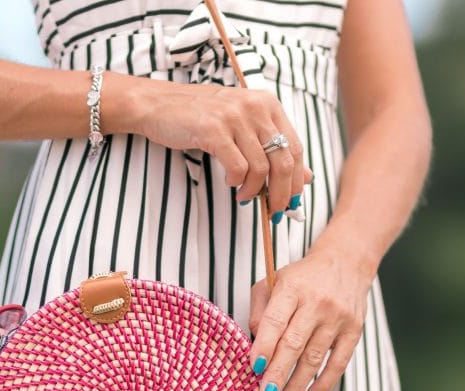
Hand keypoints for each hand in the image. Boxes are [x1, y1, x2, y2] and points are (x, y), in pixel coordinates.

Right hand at [119, 77, 312, 211]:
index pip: (295, 148)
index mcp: (268, 104)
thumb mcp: (243, 126)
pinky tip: (230, 182)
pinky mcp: (214, 129)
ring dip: (254, 190)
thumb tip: (306, 177)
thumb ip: (274, 147)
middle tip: (274, 211)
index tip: (291, 202)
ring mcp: (234, 117)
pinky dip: (237, 181)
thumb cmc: (201, 117)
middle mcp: (255, 107)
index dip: (296, 180)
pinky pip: (237, 167)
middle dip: (281, 193)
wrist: (159, 104)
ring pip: (261, 167)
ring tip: (244, 197)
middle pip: (283, 160)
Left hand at [246, 237, 376, 390]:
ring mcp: (338, 318)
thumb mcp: (274, 282)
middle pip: (294, 344)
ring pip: (315, 358)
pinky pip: (339, 363)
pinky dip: (324, 384)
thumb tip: (255, 344)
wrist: (346, 263)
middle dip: (278, 374)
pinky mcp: (354, 331)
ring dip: (297, 386)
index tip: (255, 368)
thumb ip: (260, 311)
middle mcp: (317, 303)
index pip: (276, 320)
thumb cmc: (302, 278)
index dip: (265, 346)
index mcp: (292, 288)